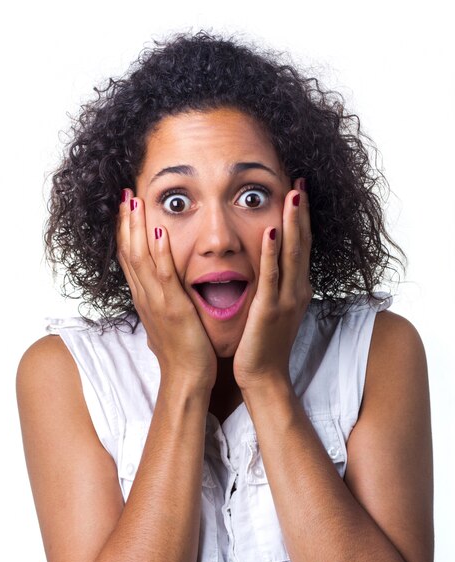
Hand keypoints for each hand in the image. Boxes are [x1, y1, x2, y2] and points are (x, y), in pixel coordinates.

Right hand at [116, 190, 216, 389]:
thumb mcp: (168, 321)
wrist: (186, 377)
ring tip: (135, 201)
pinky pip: (164, 276)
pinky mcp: (174, 308)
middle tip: (124, 194)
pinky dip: (160, 252)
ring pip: (141, 259)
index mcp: (146, 298)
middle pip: (128, 253)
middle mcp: (146, 297)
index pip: (130, 259)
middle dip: (126, 222)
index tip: (125, 209)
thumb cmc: (182, 351)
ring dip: (137, 229)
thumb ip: (164, 301)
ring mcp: (157, 302)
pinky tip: (160, 231)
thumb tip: (163, 291)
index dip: (125, 232)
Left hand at [233, 178, 311, 390]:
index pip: (300, 245)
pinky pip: (271, 277)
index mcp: (296, 288)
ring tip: (293, 194)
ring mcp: (286, 299)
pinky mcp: (270, 310)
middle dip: (301, 211)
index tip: (298, 190)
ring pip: (292, 254)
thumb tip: (270, 266)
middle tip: (300, 181)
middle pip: (301, 243)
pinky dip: (273, 253)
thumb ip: (275, 285)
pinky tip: (272, 231)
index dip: (301, 218)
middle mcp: (297, 290)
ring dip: (293, 223)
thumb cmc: (265, 343)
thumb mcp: (274, 308)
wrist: (264, 375)